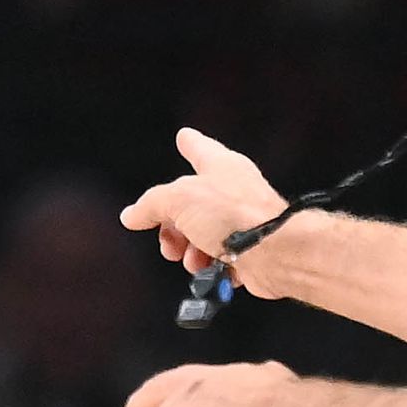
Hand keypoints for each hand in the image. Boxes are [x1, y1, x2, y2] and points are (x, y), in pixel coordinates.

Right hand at [122, 130, 284, 276]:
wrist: (274, 252)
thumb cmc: (236, 215)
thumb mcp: (179, 200)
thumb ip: (151, 205)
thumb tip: (132, 214)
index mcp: (219, 167)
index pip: (199, 148)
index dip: (188, 143)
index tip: (183, 137)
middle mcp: (232, 191)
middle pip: (190, 204)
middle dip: (172, 226)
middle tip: (168, 240)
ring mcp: (240, 222)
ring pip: (200, 236)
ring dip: (189, 251)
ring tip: (193, 258)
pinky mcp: (248, 252)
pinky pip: (218, 260)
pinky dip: (209, 267)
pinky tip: (210, 269)